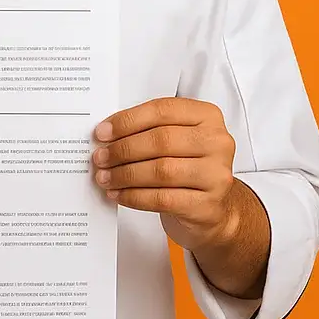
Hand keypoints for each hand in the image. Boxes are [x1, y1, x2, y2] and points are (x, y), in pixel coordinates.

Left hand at [92, 97, 237, 249]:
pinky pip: (163, 199)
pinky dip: (135, 197)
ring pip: (161, 170)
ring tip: (105, 177)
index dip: (128, 121)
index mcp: (207, 115)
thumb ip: (148, 129)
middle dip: (123, 149)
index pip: (162, 110)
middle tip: (101, 157)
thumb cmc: (188, 165)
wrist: (212, 207)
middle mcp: (217, 142)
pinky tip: (119, 194)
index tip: (103, 132)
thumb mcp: (176, 138)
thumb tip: (107, 133)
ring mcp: (216, 174)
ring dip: (125, 174)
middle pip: (161, 140)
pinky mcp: (208, 204)